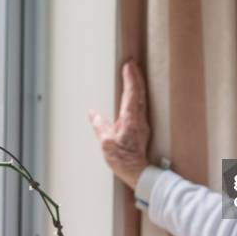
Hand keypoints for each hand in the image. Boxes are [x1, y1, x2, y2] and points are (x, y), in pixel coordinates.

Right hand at [89, 62, 149, 188]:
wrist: (138, 172)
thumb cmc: (123, 159)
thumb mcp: (106, 142)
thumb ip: (99, 125)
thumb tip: (93, 114)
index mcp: (130, 118)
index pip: (131, 93)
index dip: (130, 78)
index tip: (128, 65)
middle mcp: (139, 118)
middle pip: (140, 92)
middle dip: (136, 76)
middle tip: (133, 63)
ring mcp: (143, 123)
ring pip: (143, 98)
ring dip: (139, 85)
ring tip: (135, 74)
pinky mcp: (142, 128)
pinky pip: (142, 106)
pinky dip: (139, 95)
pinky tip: (136, 95)